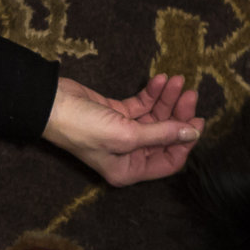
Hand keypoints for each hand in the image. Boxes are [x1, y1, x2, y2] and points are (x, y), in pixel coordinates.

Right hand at [42, 74, 201, 186]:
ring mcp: (123, 132)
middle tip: (189, 93)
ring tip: (176, 80)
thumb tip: (194, 133)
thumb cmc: (84, 128)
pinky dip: (152, 93)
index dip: (185, 142)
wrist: (51, 104)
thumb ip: (162, 134)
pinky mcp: (117, 113)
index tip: (198, 121)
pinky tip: (160, 80)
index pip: (168, 161)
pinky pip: (142, 105)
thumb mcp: (126, 134)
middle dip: (178, 114)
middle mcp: (128, 154)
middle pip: (164, 136)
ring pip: (155, 117)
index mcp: (129, 169)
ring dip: (167, 99)